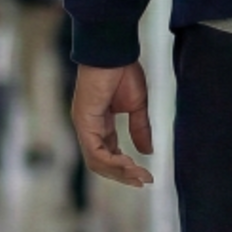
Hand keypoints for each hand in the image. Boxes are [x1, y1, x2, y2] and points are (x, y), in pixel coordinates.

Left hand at [71, 61, 153, 188]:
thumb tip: (147, 152)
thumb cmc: (123, 70)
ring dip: (120, 172)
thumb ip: (140, 129)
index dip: (125, 167)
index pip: (108, 154)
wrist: (114, 50)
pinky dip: (113, 161)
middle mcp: (89, 128)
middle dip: (123, 175)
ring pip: (97, 162)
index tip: (145, 175)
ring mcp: (84, 126)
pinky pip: (96, 151)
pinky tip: (129, 163)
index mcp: (99, 124)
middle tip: (143, 181)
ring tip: (139, 176)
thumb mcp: (137, 106)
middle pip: (101, 163)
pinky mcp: (84, 122)